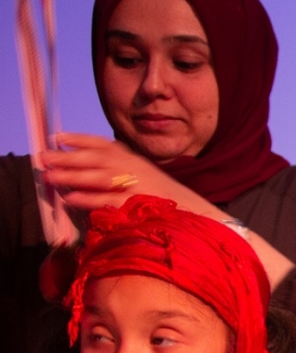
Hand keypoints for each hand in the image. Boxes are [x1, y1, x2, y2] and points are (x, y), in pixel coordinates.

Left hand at [42, 134, 216, 214]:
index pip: (103, 144)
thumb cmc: (164, 198)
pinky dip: (86, 199)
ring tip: (50, 177)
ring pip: (98, 176)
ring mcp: (135, 185)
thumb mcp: (144, 175)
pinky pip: (105, 199)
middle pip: (96, 158)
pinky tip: (69, 199)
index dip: (79, 140)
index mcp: (134, 159)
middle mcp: (133, 168)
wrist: (193, 214)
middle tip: (44, 157)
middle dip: (68, 157)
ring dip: (72, 176)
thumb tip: (87, 166)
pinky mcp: (135, 203)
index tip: (57, 138)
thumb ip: (120, 168)